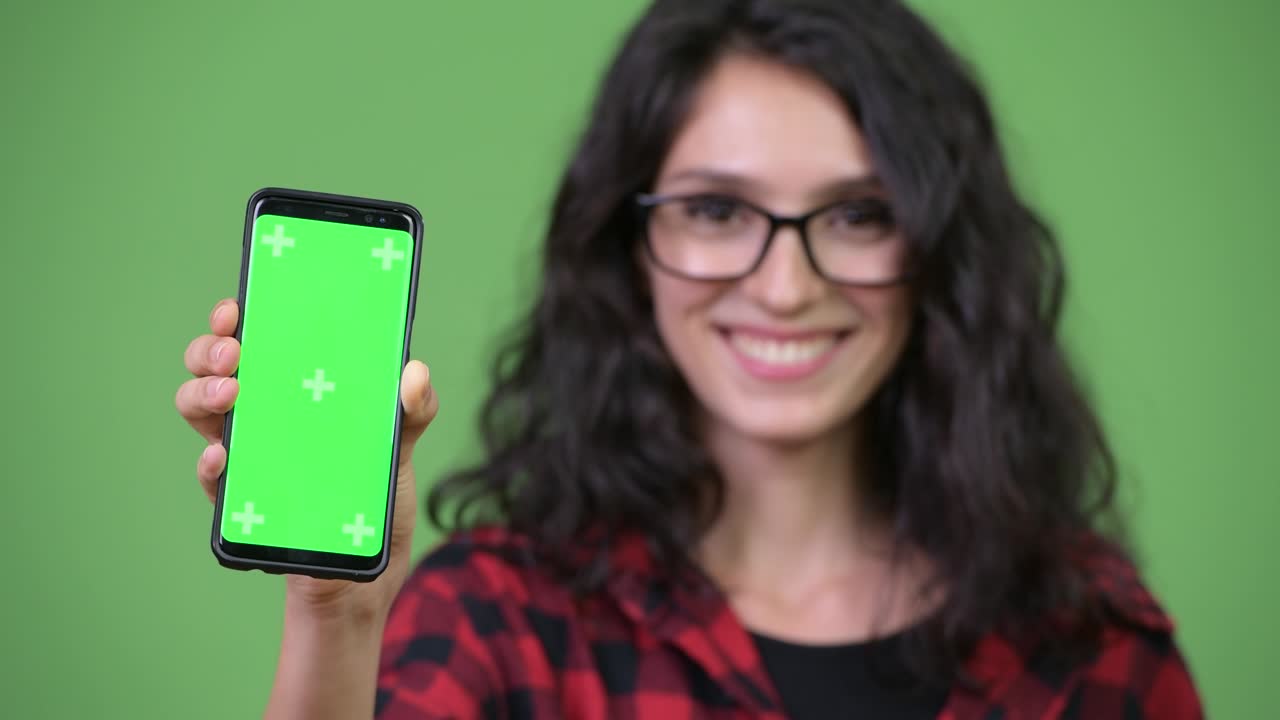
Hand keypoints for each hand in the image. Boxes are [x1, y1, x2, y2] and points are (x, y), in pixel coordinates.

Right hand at [175, 298, 438, 619]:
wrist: (365, 571)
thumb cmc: (375, 497)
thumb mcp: (401, 446)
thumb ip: (414, 408)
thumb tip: (414, 371)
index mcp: (294, 389)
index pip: (256, 341)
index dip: (235, 318)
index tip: (237, 307)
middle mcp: (262, 415)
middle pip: (213, 367)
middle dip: (211, 349)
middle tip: (236, 352)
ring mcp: (247, 455)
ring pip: (197, 409)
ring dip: (202, 393)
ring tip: (232, 394)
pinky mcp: (241, 500)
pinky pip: (211, 477)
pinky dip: (211, 462)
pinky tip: (224, 455)